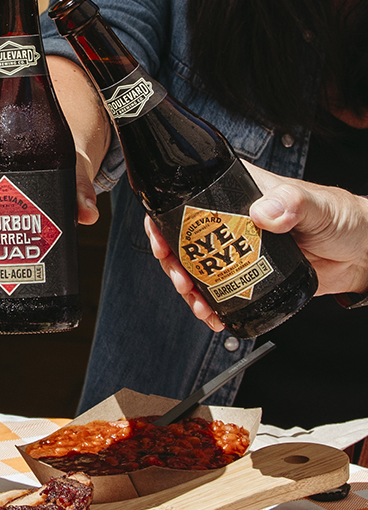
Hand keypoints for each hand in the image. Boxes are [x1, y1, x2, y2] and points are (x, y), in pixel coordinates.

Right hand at [144, 161, 367, 329]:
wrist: (361, 254)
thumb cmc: (344, 218)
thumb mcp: (317, 206)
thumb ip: (293, 203)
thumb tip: (264, 213)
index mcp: (242, 193)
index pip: (191, 197)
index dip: (165, 216)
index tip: (161, 235)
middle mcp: (233, 221)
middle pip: (184, 240)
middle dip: (173, 262)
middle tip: (181, 277)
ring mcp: (238, 251)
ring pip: (197, 269)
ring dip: (189, 289)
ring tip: (198, 303)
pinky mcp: (248, 276)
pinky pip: (219, 291)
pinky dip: (210, 305)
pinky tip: (213, 315)